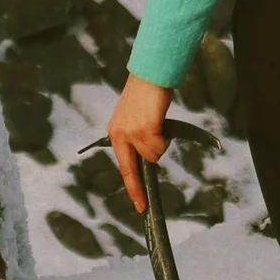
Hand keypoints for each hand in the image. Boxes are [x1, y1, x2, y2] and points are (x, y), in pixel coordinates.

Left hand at [107, 74, 172, 214]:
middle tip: (143, 200)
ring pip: (153, 155)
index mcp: (115, 134)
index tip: (138, 204)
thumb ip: (135, 138)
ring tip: (157, 123)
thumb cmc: (144, 95)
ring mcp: (132, 134)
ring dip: (159, 143)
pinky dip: (164, 138)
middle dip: (140, 182)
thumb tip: (147, 156)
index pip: (123, 167)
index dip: (131, 187)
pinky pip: (159, 146)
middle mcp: (120, 136)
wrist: (149, 75)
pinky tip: (159, 121)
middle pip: (134, 167)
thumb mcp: (132, 119)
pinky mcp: (145, 130)